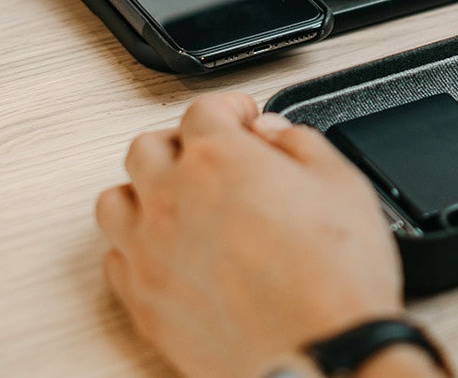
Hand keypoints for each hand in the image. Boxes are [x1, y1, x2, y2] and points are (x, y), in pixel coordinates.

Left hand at [96, 93, 423, 377]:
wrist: (318, 349)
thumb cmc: (333, 276)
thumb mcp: (341, 182)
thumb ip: (300, 142)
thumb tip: (273, 133)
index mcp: (219, 159)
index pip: (204, 109)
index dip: (231, 108)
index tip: (244, 118)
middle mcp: (172, 198)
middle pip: (147, 147)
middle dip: (182, 143)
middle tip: (213, 156)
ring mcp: (149, 252)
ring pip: (115, 200)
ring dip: (145, 191)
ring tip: (179, 201)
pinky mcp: (142, 301)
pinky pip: (115, 258)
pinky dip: (136, 247)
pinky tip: (169, 251)